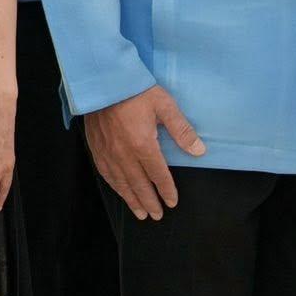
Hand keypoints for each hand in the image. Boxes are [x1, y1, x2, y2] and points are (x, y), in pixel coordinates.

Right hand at [83, 84, 204, 220]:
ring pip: (121, 183)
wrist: (102, 80)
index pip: (158, 175)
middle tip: (156, 216)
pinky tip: (119, 191)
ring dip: (131, 200)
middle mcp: (124, 154)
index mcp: (142, 145)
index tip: (172, 202)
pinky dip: (114, 186)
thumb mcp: (164, 105)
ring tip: (140, 213)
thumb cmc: (135, 91)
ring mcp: (108, 152)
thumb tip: (199, 150)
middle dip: (149, 202)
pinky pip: (105, 173)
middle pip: (139, 185)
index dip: (166, 190)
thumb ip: (181, 130)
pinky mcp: (96, 147)